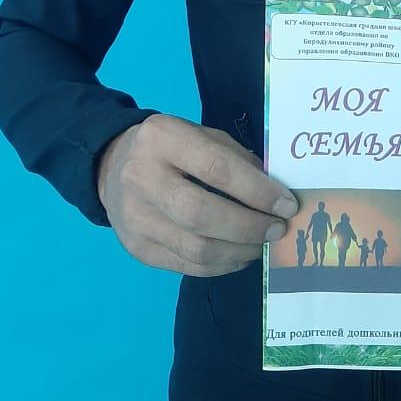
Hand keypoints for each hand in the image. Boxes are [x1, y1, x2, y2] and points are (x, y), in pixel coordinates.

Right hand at [96, 113, 298, 276]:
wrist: (112, 165)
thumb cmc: (171, 147)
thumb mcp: (201, 135)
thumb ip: (236, 159)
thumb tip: (275, 194)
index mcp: (162, 138)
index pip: (216, 168)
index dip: (257, 191)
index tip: (287, 204)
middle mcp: (142, 177)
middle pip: (202, 214)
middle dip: (249, 227)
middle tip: (278, 229)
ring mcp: (135, 218)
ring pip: (195, 248)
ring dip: (239, 251)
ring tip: (262, 244)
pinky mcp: (136, 248)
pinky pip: (186, 265)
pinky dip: (221, 265)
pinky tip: (239, 254)